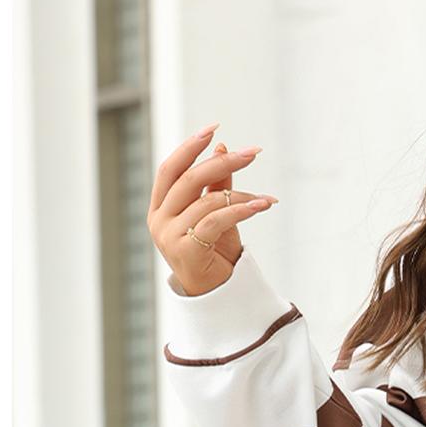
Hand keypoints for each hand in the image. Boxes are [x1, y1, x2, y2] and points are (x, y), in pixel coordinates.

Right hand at [147, 125, 276, 297]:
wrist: (218, 296)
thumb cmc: (215, 254)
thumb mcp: (216, 214)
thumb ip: (216, 185)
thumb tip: (223, 147)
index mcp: (160, 207)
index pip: (170, 169)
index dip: (190, 147)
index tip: (214, 129)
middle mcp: (159, 220)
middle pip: (188, 179)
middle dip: (222, 162)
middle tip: (252, 153)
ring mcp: (169, 236)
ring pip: (206, 201)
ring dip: (241, 194)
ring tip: (266, 198)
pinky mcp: (186, 250)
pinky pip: (216, 220)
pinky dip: (242, 210)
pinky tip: (263, 206)